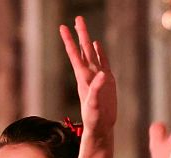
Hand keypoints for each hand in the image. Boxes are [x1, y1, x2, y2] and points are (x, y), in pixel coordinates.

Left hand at [59, 16, 115, 138]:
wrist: (100, 127)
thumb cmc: (94, 119)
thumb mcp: (94, 104)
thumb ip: (97, 89)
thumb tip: (103, 74)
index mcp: (84, 77)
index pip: (74, 54)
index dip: (69, 40)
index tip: (63, 27)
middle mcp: (89, 74)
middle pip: (83, 49)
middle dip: (81, 33)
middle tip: (78, 18)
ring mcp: (98, 76)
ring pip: (92, 53)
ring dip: (88, 40)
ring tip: (84, 27)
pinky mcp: (107, 81)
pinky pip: (103, 61)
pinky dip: (101, 51)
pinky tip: (98, 44)